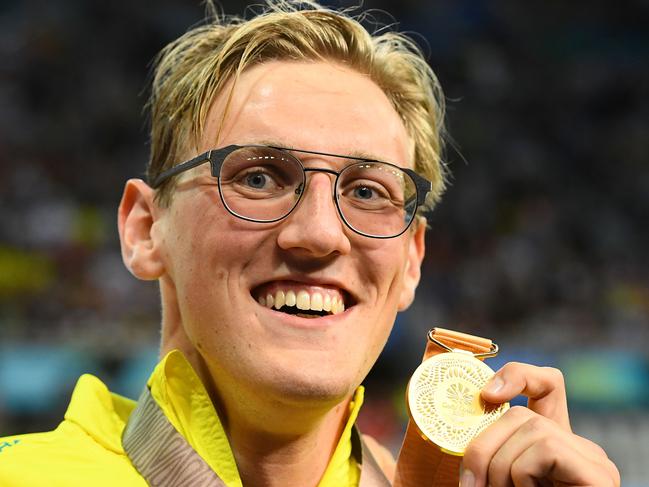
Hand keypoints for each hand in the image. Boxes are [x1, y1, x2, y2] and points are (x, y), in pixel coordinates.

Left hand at [460, 362, 619, 486]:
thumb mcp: (497, 485)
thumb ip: (485, 468)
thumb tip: (452, 447)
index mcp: (550, 449)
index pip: (547, 387)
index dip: (518, 375)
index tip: (485, 393)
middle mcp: (576, 448)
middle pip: (520, 413)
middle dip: (482, 445)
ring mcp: (591, 459)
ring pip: (529, 427)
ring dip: (499, 467)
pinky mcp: (599, 474)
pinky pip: (545, 447)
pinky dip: (522, 473)